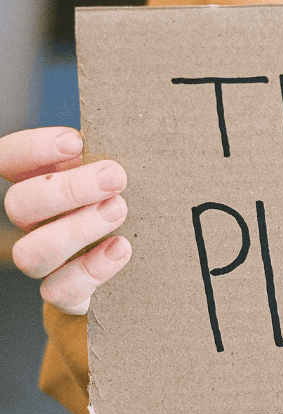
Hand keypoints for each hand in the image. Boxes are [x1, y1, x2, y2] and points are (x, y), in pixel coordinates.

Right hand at [1, 127, 130, 313]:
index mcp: (39, 183)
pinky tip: (121, 247)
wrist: (137, 266)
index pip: (7, 160)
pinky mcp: (65, 294)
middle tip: (116, 177)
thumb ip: (108, 157)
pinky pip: (59, 290)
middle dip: (67, 189)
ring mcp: (46, 260)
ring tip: (119, 210)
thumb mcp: (114, 176)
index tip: (75, 142)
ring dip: (77, 229)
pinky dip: (92, 268)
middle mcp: (33, 222)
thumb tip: (139, 120)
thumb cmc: (126, 203)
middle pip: (18, 204)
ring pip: (31, 252)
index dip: (31, 149)